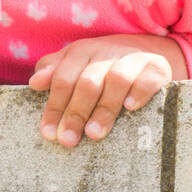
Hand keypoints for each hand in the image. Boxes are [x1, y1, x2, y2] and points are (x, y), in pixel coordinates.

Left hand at [27, 34, 186, 147]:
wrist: (143, 53)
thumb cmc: (100, 67)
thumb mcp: (75, 66)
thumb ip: (53, 72)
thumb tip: (35, 82)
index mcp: (81, 51)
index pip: (63, 78)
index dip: (54, 107)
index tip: (49, 134)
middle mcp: (106, 51)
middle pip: (88, 82)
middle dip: (76, 113)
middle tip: (69, 140)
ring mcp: (132, 58)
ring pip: (116, 80)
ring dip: (104, 108)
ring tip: (94, 133)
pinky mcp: (156, 66)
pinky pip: (148, 78)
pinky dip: (139, 92)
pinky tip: (130, 108)